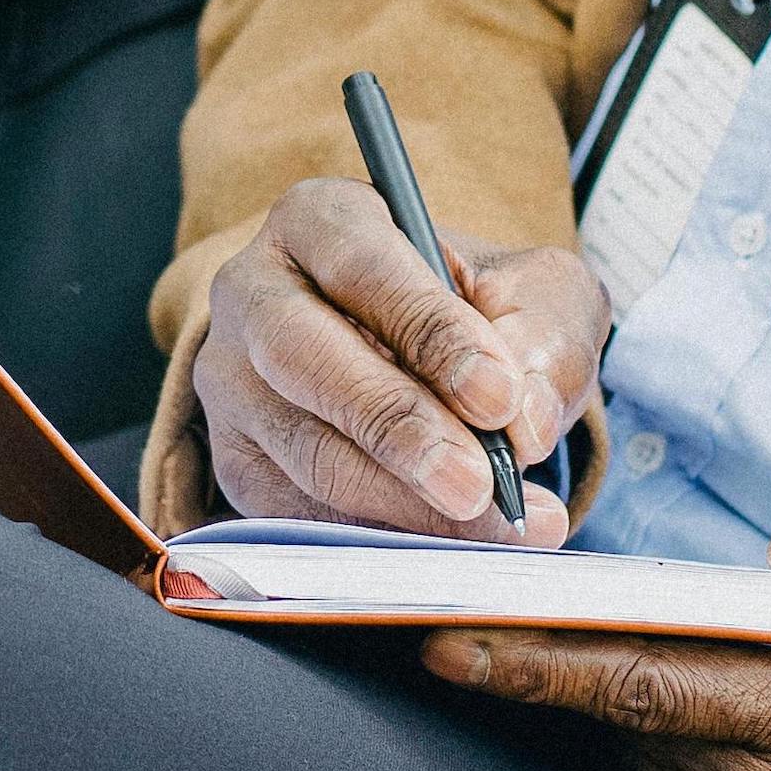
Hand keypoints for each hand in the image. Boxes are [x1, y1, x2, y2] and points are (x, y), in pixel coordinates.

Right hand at [200, 177, 604, 541]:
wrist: (425, 358)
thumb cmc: (479, 312)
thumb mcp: (532, 293)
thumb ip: (540, 338)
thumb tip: (521, 424)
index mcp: (318, 220)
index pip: (364, 267)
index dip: (432, 334)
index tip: (499, 398)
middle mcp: (253, 293)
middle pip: (304, 358)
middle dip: (397, 427)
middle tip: (478, 484)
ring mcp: (231, 382)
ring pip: (303, 449)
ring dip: (401, 502)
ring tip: (494, 525)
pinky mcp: (236, 461)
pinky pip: (294, 513)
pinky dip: (374, 539)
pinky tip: (447, 550)